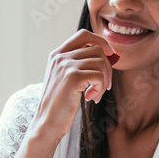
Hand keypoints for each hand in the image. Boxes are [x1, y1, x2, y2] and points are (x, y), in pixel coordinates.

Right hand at [29, 29, 117, 144]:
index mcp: (57, 54)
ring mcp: (65, 65)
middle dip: (107, 68)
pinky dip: (100, 88)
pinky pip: (99, 76)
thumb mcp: (66, 78)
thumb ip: (80, 64)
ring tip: (95, 94)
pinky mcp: (73, 77)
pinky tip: (90, 98)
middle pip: (97, 50)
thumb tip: (111, 55)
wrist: (47, 122)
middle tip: (103, 86)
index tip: (111, 55)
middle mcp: (60, 56)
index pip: (84, 34)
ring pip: (101, 63)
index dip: (101, 41)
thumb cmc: (60, 104)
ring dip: (104, 81)